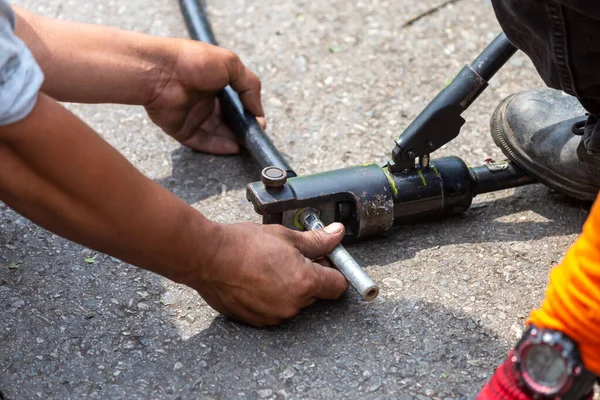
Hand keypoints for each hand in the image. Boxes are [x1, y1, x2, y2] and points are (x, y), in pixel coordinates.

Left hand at [145, 40, 264, 154]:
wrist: (159, 70)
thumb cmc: (194, 61)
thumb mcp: (231, 64)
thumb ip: (250, 85)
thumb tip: (258, 110)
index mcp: (215, 84)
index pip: (236, 103)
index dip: (248, 113)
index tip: (259, 122)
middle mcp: (204, 101)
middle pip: (227, 121)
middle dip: (243, 130)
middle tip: (255, 136)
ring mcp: (192, 116)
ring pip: (217, 134)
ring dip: (233, 140)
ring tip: (248, 144)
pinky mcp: (181, 130)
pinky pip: (202, 142)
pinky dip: (218, 147)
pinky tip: (233, 148)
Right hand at [185, 222, 348, 326]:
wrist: (207, 257)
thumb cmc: (243, 244)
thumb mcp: (285, 236)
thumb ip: (316, 240)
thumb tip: (336, 235)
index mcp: (304, 283)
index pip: (338, 285)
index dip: (335, 270)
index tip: (327, 261)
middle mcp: (292, 305)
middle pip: (316, 294)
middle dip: (310, 276)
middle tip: (292, 257)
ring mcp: (274, 316)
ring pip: (295, 302)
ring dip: (289, 287)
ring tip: (269, 267)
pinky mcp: (257, 321)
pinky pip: (275, 310)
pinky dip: (271, 297)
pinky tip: (257, 280)